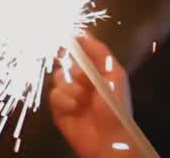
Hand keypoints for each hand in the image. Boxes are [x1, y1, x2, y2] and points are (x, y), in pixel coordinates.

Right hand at [49, 34, 136, 157]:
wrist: (108, 138)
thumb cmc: (115, 105)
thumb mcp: (114, 73)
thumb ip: (99, 52)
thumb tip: (82, 31)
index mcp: (95, 71)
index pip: (80, 52)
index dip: (73, 47)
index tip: (67, 39)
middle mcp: (81, 81)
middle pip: (65, 63)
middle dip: (74, 71)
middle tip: (84, 80)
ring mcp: (69, 95)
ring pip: (58, 78)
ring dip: (71, 88)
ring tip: (83, 100)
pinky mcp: (59, 110)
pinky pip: (54, 95)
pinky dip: (65, 101)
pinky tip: (75, 109)